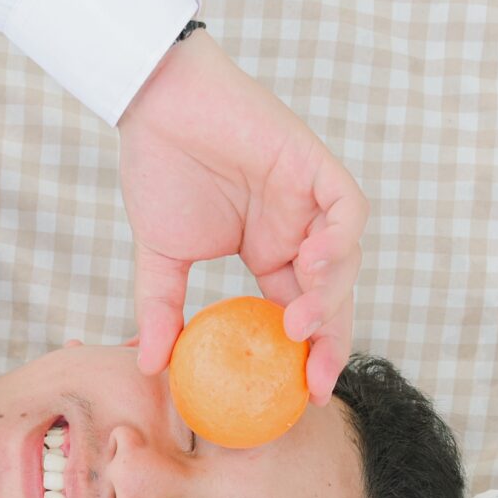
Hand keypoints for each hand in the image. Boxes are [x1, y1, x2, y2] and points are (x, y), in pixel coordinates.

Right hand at [118, 32, 366, 403]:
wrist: (155, 101)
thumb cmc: (158, 165)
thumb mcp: (160, 255)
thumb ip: (163, 309)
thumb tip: (149, 364)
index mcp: (269, 253)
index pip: (300, 313)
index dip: (307, 355)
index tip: (301, 397)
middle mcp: (297, 230)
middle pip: (333, 295)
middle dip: (332, 341)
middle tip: (316, 381)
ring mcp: (309, 197)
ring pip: (344, 258)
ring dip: (331, 295)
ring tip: (301, 324)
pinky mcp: (314, 164)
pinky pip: (347, 209)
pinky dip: (340, 240)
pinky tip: (312, 264)